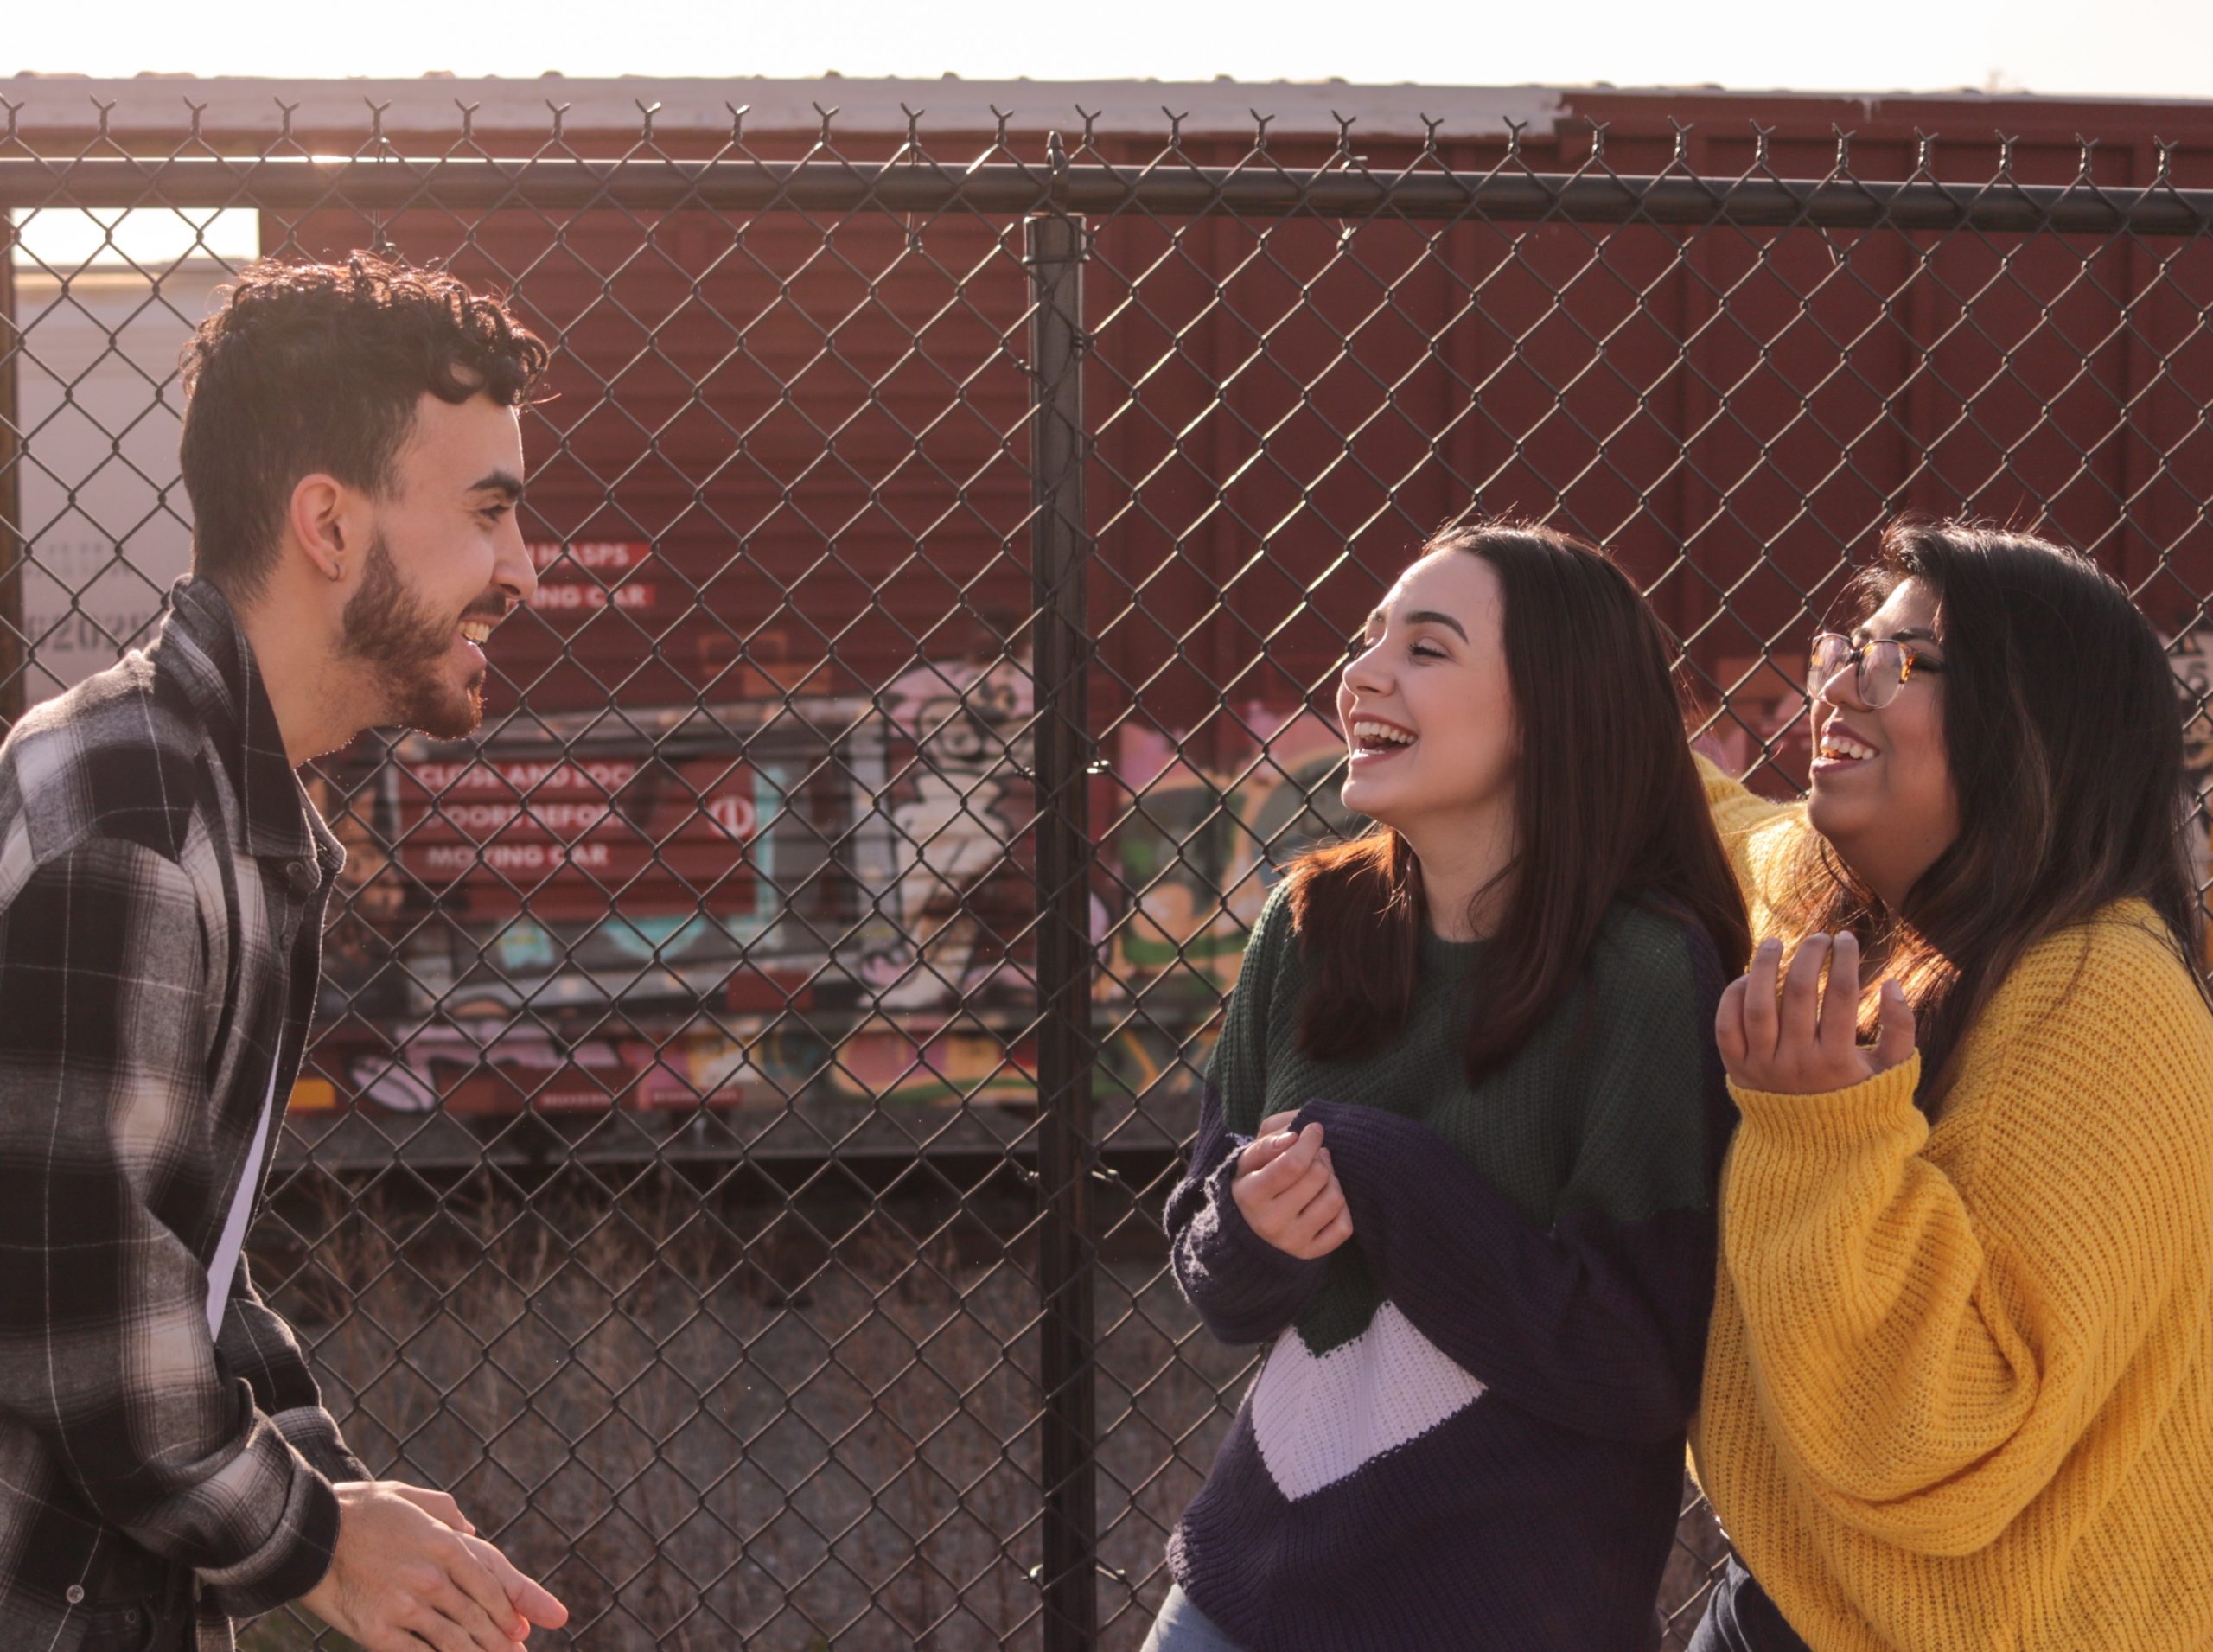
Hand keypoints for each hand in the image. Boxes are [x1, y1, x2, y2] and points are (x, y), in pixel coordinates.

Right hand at [300, 1481, 568, 1651]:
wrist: (305, 1531)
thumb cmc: (357, 1510)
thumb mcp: (409, 1496)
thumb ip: (445, 1511)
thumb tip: (470, 1528)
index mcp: (445, 1544)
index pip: (493, 1583)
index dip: (514, 1608)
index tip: (525, 1628)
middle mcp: (433, 1578)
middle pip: (478, 1617)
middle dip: (501, 1640)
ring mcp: (406, 1607)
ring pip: (454, 1642)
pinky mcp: (378, 1632)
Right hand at [1232, 1119, 1352, 1258]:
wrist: (1250, 1222)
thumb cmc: (1256, 1177)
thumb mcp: (1251, 1155)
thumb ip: (1270, 1139)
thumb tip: (1294, 1137)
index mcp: (1250, 1195)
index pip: (1292, 1163)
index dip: (1310, 1141)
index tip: (1314, 1129)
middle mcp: (1269, 1223)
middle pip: (1318, 1176)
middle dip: (1320, 1159)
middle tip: (1313, 1158)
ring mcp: (1291, 1241)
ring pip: (1335, 1199)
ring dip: (1332, 1181)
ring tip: (1319, 1179)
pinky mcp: (1311, 1252)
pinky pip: (1344, 1226)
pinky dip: (1342, 1210)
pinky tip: (1324, 1201)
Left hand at [1716, 932, 1915, 1094]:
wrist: (1812, 1145)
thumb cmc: (1856, 1097)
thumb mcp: (1889, 1072)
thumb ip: (1901, 1029)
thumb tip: (1892, 983)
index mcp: (1837, 1061)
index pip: (1843, 995)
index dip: (1846, 960)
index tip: (1847, 938)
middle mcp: (1798, 1063)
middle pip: (1800, 993)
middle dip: (1811, 955)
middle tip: (1818, 937)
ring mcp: (1763, 1067)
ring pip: (1758, 1004)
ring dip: (1765, 966)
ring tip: (1775, 942)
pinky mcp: (1738, 1070)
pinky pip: (1727, 1026)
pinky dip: (1733, 997)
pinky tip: (1748, 978)